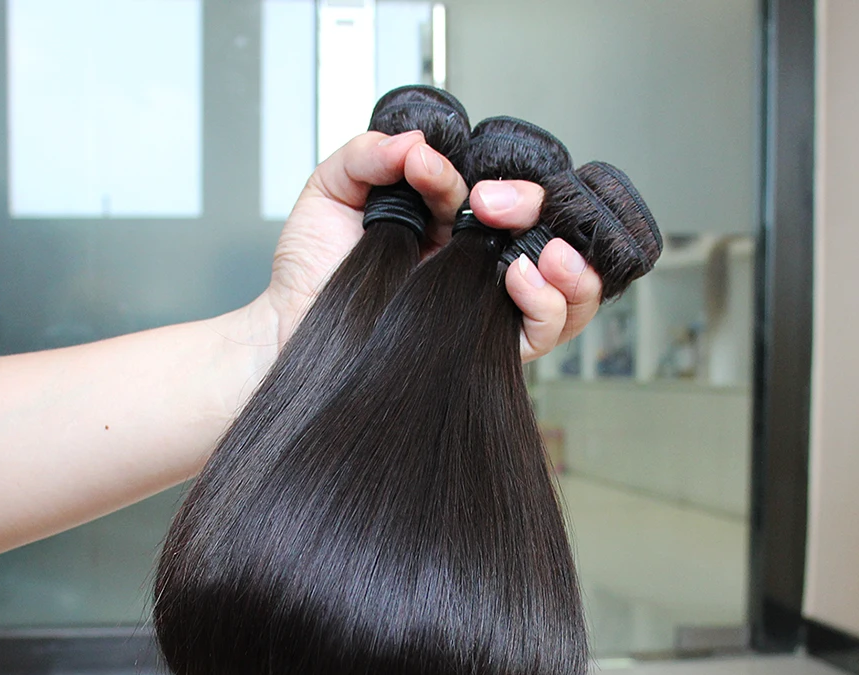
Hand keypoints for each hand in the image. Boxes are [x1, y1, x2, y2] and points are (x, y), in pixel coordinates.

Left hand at [258, 132, 602, 363]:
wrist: (288, 326)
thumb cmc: (310, 270)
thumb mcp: (333, 189)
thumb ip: (370, 154)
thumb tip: (418, 143)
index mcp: (453, 223)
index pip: (511, 196)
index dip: (509, 184)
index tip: (471, 186)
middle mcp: (477, 264)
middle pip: (548, 233)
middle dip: (537, 210)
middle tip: (495, 207)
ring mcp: (485, 306)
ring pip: (566, 288)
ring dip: (570, 265)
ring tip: (543, 251)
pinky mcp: (483, 347)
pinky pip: (543, 332)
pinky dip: (548, 303)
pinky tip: (520, 279)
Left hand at [261, 130, 467, 347]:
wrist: (293, 321)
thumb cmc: (307, 268)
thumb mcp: (326, 187)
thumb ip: (362, 154)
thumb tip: (409, 141)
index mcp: (404, 203)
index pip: (436, 169)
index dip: (432, 157)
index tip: (413, 154)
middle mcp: (429, 231)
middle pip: (461, 193)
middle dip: (442, 172)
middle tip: (419, 165)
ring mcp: (442, 263)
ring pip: (475, 223)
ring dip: (455, 194)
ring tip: (426, 177)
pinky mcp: (451, 296)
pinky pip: (477, 264)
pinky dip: (472, 239)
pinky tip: (453, 223)